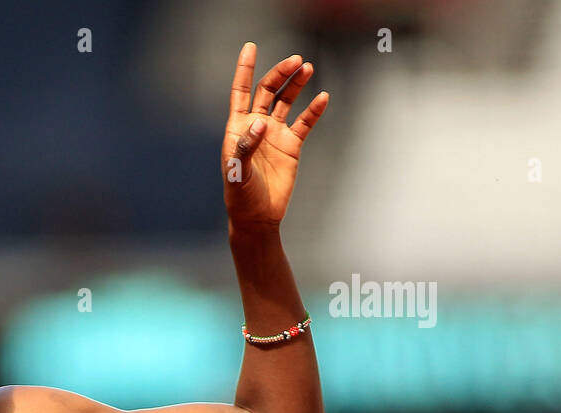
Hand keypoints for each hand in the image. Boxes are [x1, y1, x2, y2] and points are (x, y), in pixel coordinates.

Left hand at [222, 43, 327, 232]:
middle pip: (268, 91)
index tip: (250, 48)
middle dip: (280, 74)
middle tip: (296, 61)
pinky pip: (305, 123)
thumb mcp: (237, 172)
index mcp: (238, 129)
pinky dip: (314, 110)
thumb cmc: (241, 196)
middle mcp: (256, 127)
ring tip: (307, 69)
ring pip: (287, 101)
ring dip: (296, 84)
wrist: (258, 216)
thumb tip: (259, 122)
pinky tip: (322, 97)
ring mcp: (275, 134)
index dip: (245, 70)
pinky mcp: (292, 145)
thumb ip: (246, 146)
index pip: (241, 92)